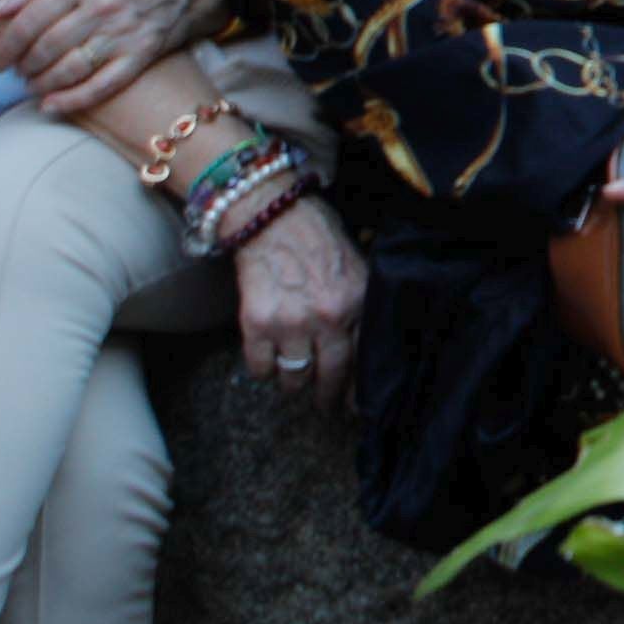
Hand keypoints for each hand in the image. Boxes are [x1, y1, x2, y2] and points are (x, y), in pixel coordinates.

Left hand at [0, 0, 228, 116]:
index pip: (29, 19)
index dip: (4, 46)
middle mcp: (103, 3)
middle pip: (46, 46)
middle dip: (22, 67)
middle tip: (14, 74)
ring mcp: (124, 30)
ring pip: (69, 68)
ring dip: (42, 84)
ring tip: (31, 86)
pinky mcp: (142, 53)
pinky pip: (101, 85)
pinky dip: (72, 100)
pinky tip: (51, 105)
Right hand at [235, 196, 363, 407]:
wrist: (272, 215)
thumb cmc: (317, 237)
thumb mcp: (357, 268)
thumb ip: (360, 306)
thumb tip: (363, 348)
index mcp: (359, 302)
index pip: (365, 360)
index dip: (359, 390)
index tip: (356, 406)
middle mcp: (329, 317)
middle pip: (332, 377)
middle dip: (328, 399)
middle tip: (325, 408)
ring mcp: (292, 323)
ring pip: (295, 378)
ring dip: (293, 384)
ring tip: (294, 381)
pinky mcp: (258, 324)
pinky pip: (261, 368)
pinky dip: (263, 370)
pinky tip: (268, 360)